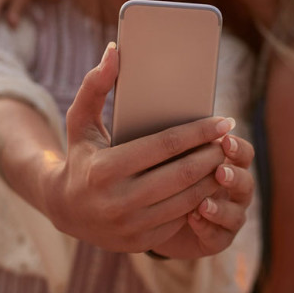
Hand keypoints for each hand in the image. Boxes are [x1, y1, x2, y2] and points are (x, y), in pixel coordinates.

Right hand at [42, 43, 236, 252]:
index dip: (199, 132)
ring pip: (188, 199)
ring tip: (224, 158)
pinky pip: (182, 219)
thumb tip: (116, 50)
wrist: (64, 210)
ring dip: (213, 178)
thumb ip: (96, 84)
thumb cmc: (81, 155)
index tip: (224, 120)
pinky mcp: (141, 243)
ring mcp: (130, 227)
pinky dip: (200, 201)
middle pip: (183, 174)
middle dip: (213, 154)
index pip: (165, 146)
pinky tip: (210, 183)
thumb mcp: (81, 120)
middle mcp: (117, 202)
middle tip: (229, 139)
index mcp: (104, 169)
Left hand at [152, 132, 255, 258]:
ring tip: (203, 203)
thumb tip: (175, 121)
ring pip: (237, 213)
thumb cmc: (167, 177)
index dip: (237, 147)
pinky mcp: (217, 239)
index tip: (225, 139)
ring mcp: (229, 217)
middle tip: (219, 171)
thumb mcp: (172, 158)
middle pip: (247, 182)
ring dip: (221, 207)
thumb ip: (182, 145)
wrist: (156, 217)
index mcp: (229, 165)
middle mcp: (235, 191)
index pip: (243, 153)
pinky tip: (193, 219)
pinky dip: (207, 227)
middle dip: (234, 177)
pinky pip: (220, 236)